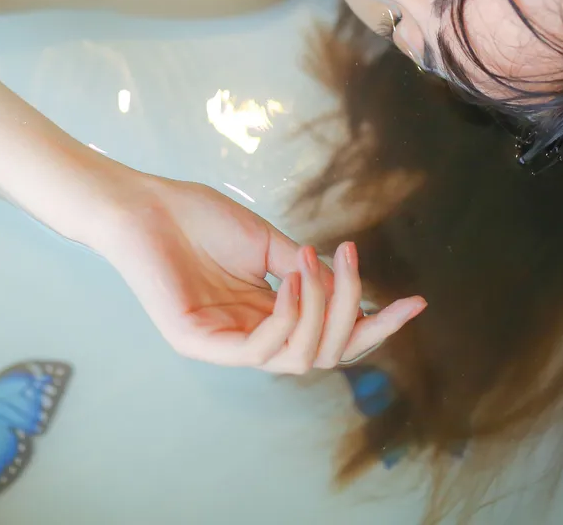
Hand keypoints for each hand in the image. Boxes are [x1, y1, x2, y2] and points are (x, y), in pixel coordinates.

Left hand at [99, 175, 426, 371]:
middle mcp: (250, 338)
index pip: (332, 337)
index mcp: (269, 316)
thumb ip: (306, 272)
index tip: (416, 303)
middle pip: (325, 354)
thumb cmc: (199, 218)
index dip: (375, 325)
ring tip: (315, 264)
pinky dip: (288, 318)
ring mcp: (223, 346)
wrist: (145, 205)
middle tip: (350, 264)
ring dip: (320, 311)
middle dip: (352, 315)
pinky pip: (260, 351)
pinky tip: (293, 280)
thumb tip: (351, 288)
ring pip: (299, 357)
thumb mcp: (269, 244)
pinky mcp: (198, 344)